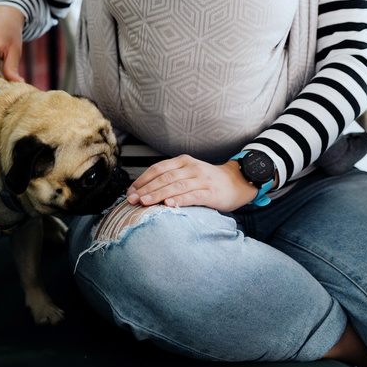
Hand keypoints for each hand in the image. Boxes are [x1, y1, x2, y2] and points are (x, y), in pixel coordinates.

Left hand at [126, 155, 257, 211]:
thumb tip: (144, 190)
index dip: (142, 180)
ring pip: (175, 186)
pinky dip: (179, 200)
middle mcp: (191, 168)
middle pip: (164, 177)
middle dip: (146, 189)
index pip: (157, 168)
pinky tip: (169, 204)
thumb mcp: (188, 172)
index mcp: (183, 161)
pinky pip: (192, 195)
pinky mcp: (210, 192)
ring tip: (145, 202)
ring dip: (158, 194)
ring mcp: (201, 179)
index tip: (130, 191)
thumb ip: (170, 178)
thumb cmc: (207, 180)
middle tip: (132, 199)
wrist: (236, 182)